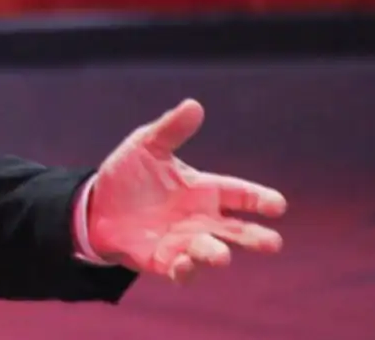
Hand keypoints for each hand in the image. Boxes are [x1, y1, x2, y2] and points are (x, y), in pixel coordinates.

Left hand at [87, 98, 286, 282]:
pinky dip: (185, 270)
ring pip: (210, 252)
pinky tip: (184, 264)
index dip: (260, 199)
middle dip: (255, 238)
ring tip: (221, 255)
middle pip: (236, 231)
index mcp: (203, 190)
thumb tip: (194, 105)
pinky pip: (180, 271)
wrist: (96, 204)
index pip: (239, 194)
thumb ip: (170, 129)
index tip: (278, 205)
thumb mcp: (145, 146)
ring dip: (216, 254)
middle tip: (272, 242)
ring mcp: (184, 242)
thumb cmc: (129, 174)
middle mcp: (201, 219)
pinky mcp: (163, 260)